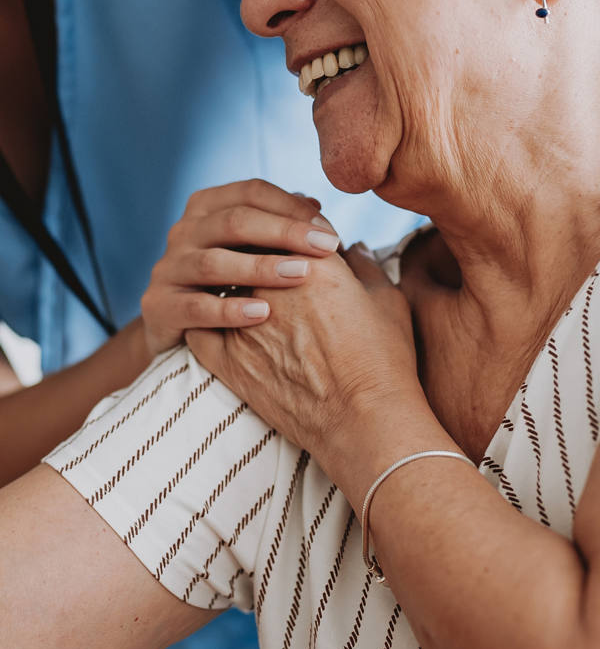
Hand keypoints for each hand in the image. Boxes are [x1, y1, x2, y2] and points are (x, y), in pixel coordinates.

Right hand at [140, 180, 340, 358]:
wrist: (177, 328)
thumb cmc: (227, 281)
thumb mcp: (251, 248)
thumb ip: (279, 226)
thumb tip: (315, 207)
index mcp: (206, 206)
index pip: (252, 192)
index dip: (292, 207)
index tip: (328, 231)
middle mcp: (183, 230)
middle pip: (235, 221)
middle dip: (285, 233)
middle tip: (326, 248)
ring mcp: (168, 267)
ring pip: (214, 262)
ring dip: (260, 268)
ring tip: (300, 275)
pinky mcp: (159, 305)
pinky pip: (196, 307)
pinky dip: (230, 310)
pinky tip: (263, 315)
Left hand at [186, 243, 423, 480]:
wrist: (364, 422)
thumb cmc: (385, 363)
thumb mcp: (387, 302)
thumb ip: (365, 266)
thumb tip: (354, 248)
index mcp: (314, 262)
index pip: (290, 226)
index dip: (293, 229)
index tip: (298, 238)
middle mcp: (271, 284)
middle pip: (250, 248)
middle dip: (257, 249)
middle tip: (265, 260)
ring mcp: (244, 321)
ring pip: (221, 284)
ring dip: (230, 282)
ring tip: (241, 291)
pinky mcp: (227, 358)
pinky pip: (200, 328)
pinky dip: (206, 321)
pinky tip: (215, 322)